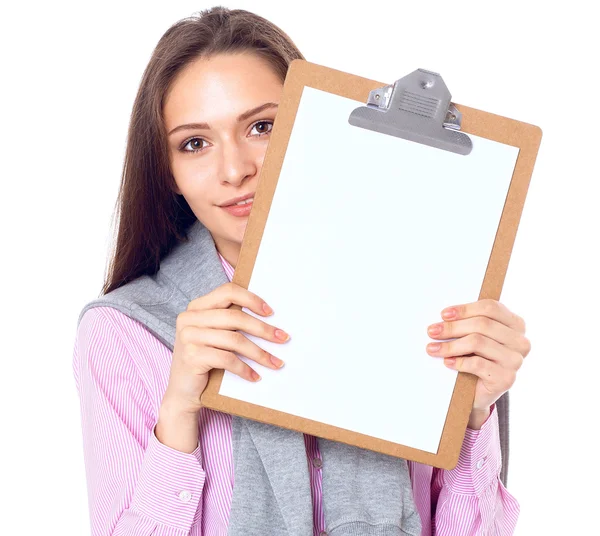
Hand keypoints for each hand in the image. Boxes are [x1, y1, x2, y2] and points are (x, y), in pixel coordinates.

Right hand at [163, 282, 289, 414]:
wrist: (182, 394)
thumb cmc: (204, 362)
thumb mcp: (214, 337)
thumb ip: (229, 323)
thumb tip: (268, 318)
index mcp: (196, 307)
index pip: (227, 292)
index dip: (251, 299)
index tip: (271, 312)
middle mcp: (189, 318)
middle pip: (235, 317)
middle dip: (263, 329)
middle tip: (282, 338)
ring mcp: (188, 337)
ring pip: (234, 340)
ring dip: (259, 353)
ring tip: (275, 362)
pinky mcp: (192, 357)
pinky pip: (227, 359)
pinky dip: (245, 369)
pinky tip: (255, 376)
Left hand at [425, 299, 530, 425]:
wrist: (478, 392)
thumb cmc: (475, 357)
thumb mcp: (475, 335)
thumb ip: (469, 322)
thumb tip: (444, 316)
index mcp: (516, 324)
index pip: (490, 307)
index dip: (465, 309)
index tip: (443, 315)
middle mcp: (520, 342)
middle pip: (482, 324)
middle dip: (452, 327)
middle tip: (432, 331)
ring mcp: (515, 361)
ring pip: (478, 342)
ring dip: (451, 345)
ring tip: (433, 348)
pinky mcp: (506, 379)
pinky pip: (477, 364)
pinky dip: (458, 362)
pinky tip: (447, 362)